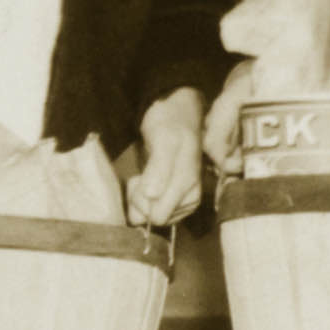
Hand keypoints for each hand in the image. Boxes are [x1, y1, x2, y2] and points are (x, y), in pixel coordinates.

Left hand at [125, 91, 207, 235]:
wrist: (175, 110)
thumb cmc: (171, 122)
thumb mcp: (165, 139)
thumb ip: (159, 167)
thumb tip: (152, 195)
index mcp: (189, 188)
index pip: (158, 216)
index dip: (143, 200)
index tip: (141, 177)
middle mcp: (187, 201)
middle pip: (153, 219)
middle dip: (141, 200)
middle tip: (141, 174)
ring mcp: (179, 202)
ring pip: (150, 217)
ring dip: (139, 198)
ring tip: (143, 175)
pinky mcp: (171, 200)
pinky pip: (149, 211)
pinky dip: (141, 198)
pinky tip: (145, 180)